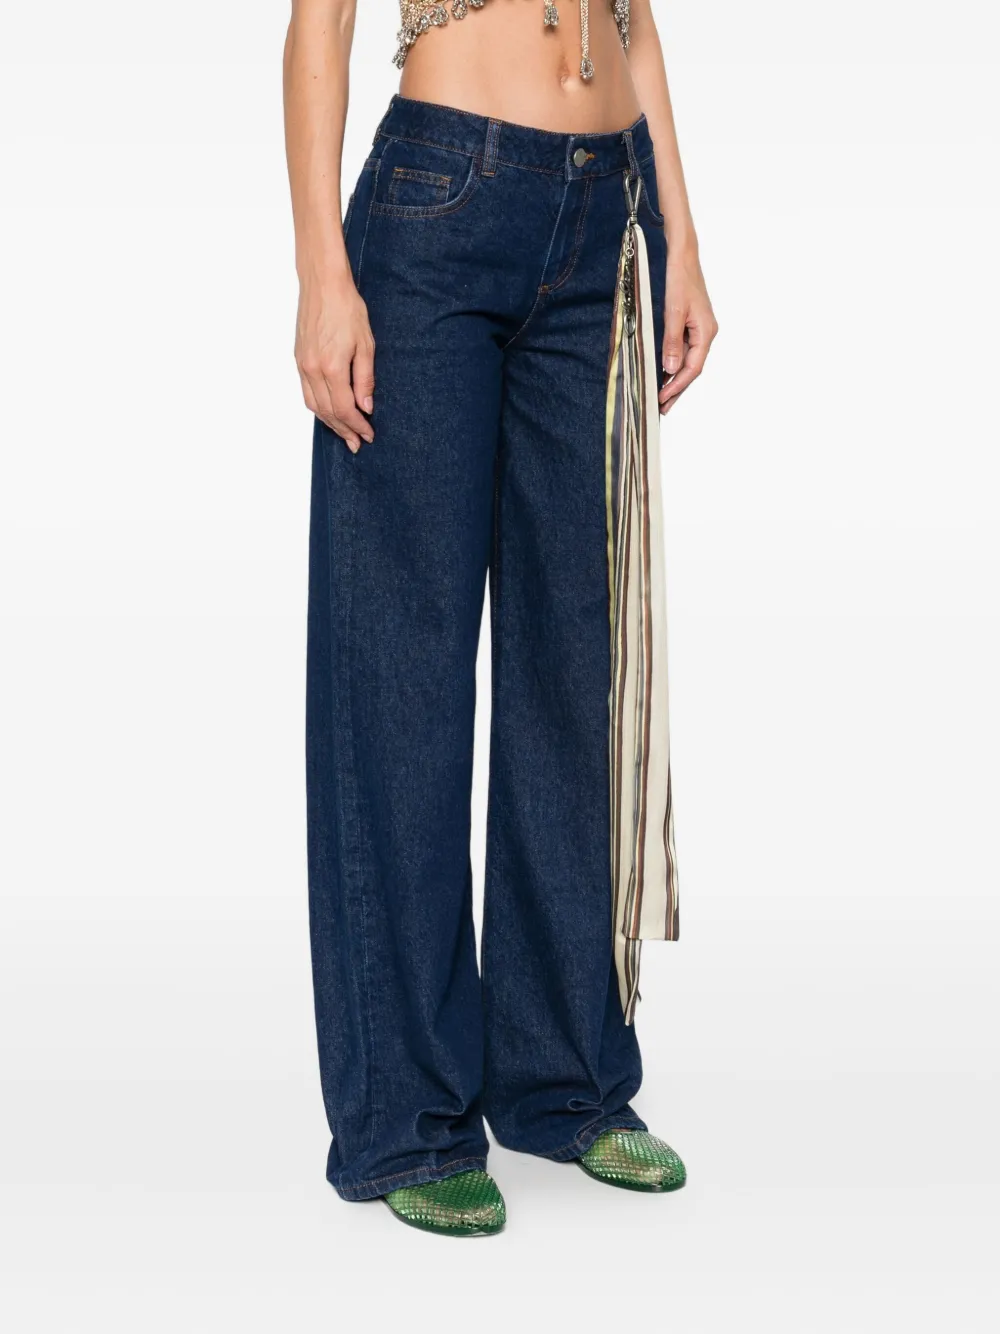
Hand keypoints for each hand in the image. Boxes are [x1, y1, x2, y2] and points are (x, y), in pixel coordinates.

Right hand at [295, 270, 375, 452]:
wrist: (322, 284)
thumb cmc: (347, 308)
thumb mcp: (366, 344)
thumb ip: (365, 379)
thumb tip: (366, 407)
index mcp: (332, 368)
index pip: (345, 409)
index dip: (357, 426)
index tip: (368, 435)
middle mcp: (313, 370)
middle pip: (328, 412)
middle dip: (344, 431)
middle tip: (357, 444)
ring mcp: (303, 365)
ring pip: (314, 406)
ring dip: (329, 423)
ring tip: (344, 433)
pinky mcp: (298, 359)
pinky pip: (306, 393)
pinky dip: (319, 407)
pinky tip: (329, 412)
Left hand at [659, 247, 717, 414]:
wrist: (682, 255)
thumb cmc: (679, 278)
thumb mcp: (673, 311)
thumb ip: (672, 341)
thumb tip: (672, 369)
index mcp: (706, 332)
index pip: (693, 368)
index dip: (677, 386)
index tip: (662, 399)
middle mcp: (706, 333)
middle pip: (692, 369)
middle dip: (677, 389)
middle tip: (662, 408)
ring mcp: (699, 329)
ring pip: (688, 361)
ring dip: (675, 379)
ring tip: (662, 397)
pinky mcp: (691, 324)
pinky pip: (683, 350)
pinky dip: (674, 364)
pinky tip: (664, 373)